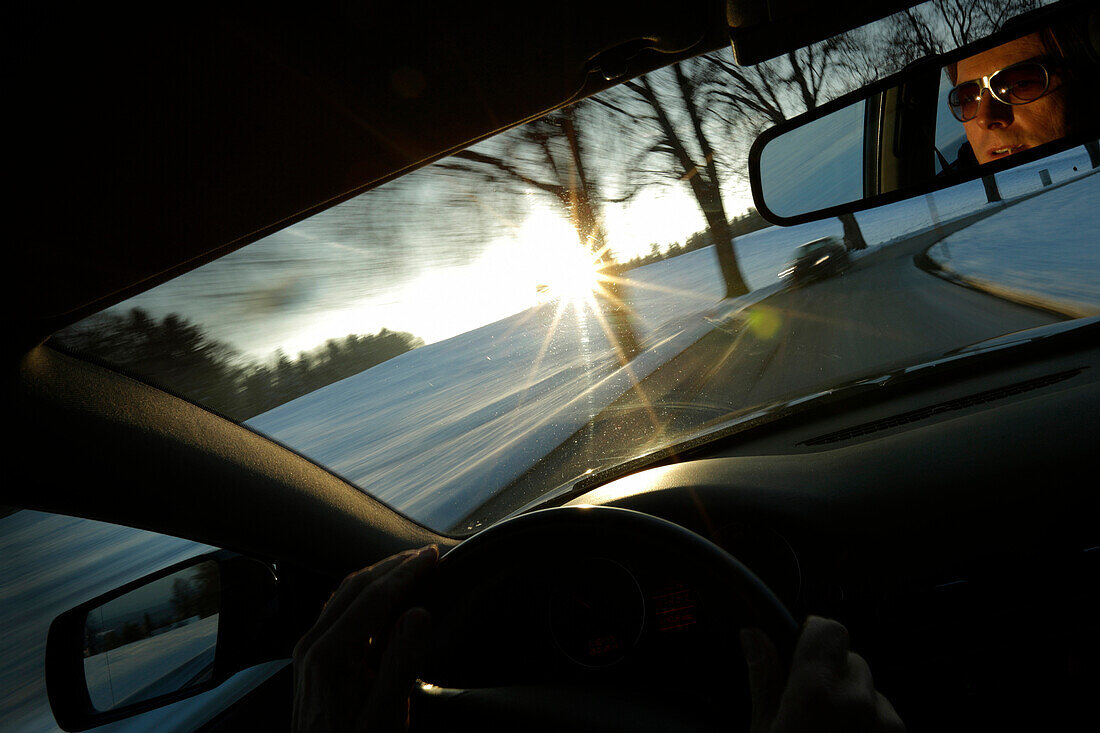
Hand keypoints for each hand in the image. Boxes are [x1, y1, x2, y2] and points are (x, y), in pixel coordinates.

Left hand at [292, 545, 437, 731]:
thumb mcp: (386, 717)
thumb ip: (401, 663)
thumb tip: (418, 614)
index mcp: (330, 655)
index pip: (374, 596)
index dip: (407, 572)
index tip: (432, 557)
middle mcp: (313, 646)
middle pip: (355, 586)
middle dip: (393, 566)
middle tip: (426, 557)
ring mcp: (308, 652)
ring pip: (343, 596)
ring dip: (378, 578)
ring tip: (409, 570)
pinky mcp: (311, 662)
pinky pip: (337, 613)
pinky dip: (364, 596)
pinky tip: (383, 601)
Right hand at [741, 616, 904, 732]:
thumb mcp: (763, 728)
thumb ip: (764, 678)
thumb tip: (753, 635)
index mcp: (818, 691)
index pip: (829, 629)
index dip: (813, 634)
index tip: (799, 646)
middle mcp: (857, 701)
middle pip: (849, 658)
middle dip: (829, 673)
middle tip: (807, 704)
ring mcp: (885, 723)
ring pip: (867, 687)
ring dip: (850, 699)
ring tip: (826, 728)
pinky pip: (883, 713)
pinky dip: (868, 721)